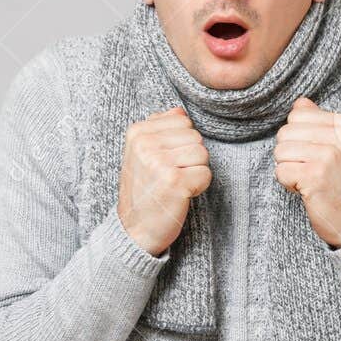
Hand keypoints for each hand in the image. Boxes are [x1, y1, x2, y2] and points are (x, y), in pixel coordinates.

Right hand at [117, 105, 211, 256]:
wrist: (134, 230)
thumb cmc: (143, 191)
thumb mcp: (141, 154)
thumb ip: (159, 129)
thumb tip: (179, 110)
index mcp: (137, 132)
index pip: (182, 120)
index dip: (181, 143)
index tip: (165, 162)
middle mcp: (146, 144)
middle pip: (195, 137)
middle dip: (190, 158)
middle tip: (171, 176)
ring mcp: (159, 162)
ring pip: (202, 154)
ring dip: (195, 172)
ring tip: (175, 185)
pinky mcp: (174, 181)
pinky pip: (206, 174)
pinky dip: (198, 187)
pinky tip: (180, 195)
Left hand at [272, 96, 340, 247]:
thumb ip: (319, 122)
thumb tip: (300, 102)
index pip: (297, 116)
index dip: (298, 138)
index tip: (314, 154)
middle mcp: (337, 137)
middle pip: (285, 133)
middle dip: (290, 154)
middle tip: (309, 170)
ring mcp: (327, 156)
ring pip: (280, 151)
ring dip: (288, 169)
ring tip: (308, 179)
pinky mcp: (314, 176)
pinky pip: (280, 171)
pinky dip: (288, 184)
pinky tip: (306, 190)